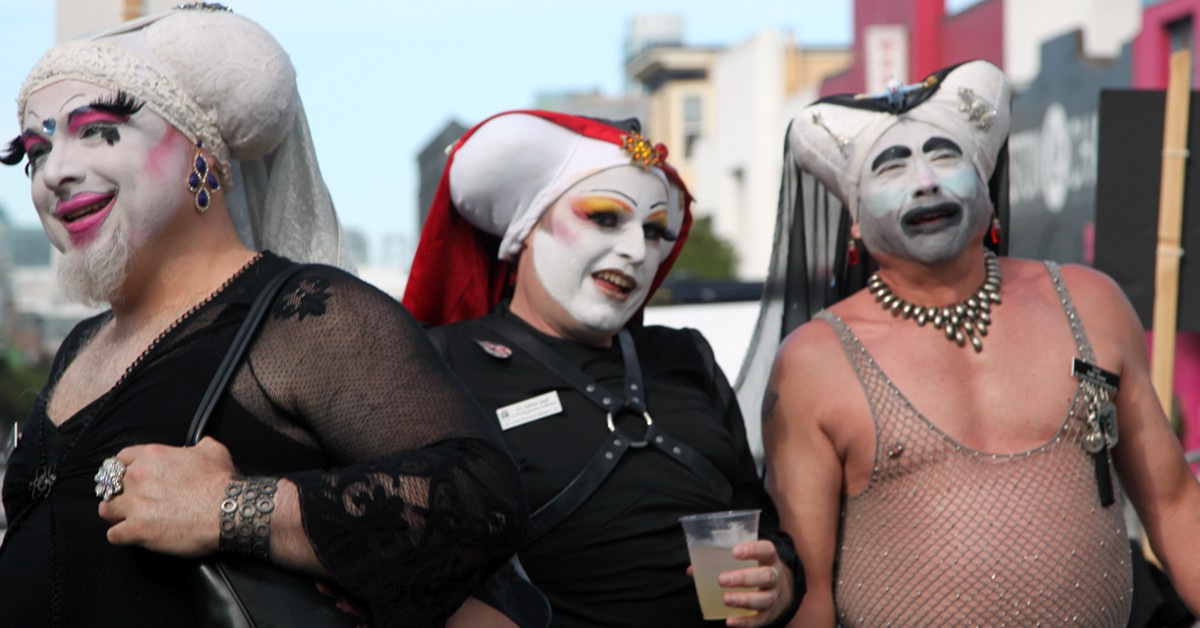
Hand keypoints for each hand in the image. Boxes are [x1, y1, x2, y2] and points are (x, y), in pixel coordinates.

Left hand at [97, 436, 235, 556]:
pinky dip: (122, 536)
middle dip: (119, 492)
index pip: (121, 459)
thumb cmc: (220, 482)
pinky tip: (132, 536)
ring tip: (124, 519)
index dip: (125, 469)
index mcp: (153, 456)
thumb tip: (198, 446)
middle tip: (131, 501)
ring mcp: (134, 504)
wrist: (226, 510)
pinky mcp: (136, 529)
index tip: (129, 478)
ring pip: (106, 509)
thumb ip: (198, 446)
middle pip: (111, 485)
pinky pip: (114, 535)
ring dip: (114, 514)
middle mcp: (138, 477)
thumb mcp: (213, 451)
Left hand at [718, 540, 792, 626]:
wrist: (782, 592)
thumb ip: (722, 561)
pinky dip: (745, 622)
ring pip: (765, 599)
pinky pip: (759, 619)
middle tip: (722, 580)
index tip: (734, 552)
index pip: (766, 550)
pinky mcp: (769, 615)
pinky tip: (730, 621)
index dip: (752, 550)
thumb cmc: (756, 570)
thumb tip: (692, 570)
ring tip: (726, 599)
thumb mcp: (749, 561)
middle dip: (744, 578)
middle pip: (766, 576)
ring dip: (744, 600)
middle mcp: (775, 577)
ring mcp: (774, 597)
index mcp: (769, 559)